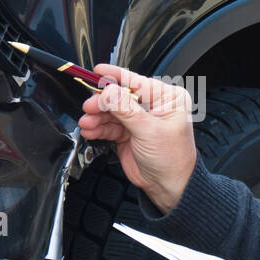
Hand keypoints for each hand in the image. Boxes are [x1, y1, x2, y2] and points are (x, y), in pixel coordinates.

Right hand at [77, 64, 196, 213]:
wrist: (168, 187)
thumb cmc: (172, 160)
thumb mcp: (149, 131)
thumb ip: (126, 110)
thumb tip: (109, 91)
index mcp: (167, 98)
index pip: (137, 81)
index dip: (116, 76)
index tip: (98, 71)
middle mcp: (153, 106)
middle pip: (120, 96)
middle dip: (102, 102)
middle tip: (89, 107)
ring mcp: (139, 120)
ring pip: (111, 111)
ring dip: (97, 117)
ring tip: (87, 123)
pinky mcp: (128, 133)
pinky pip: (109, 126)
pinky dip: (98, 128)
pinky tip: (90, 131)